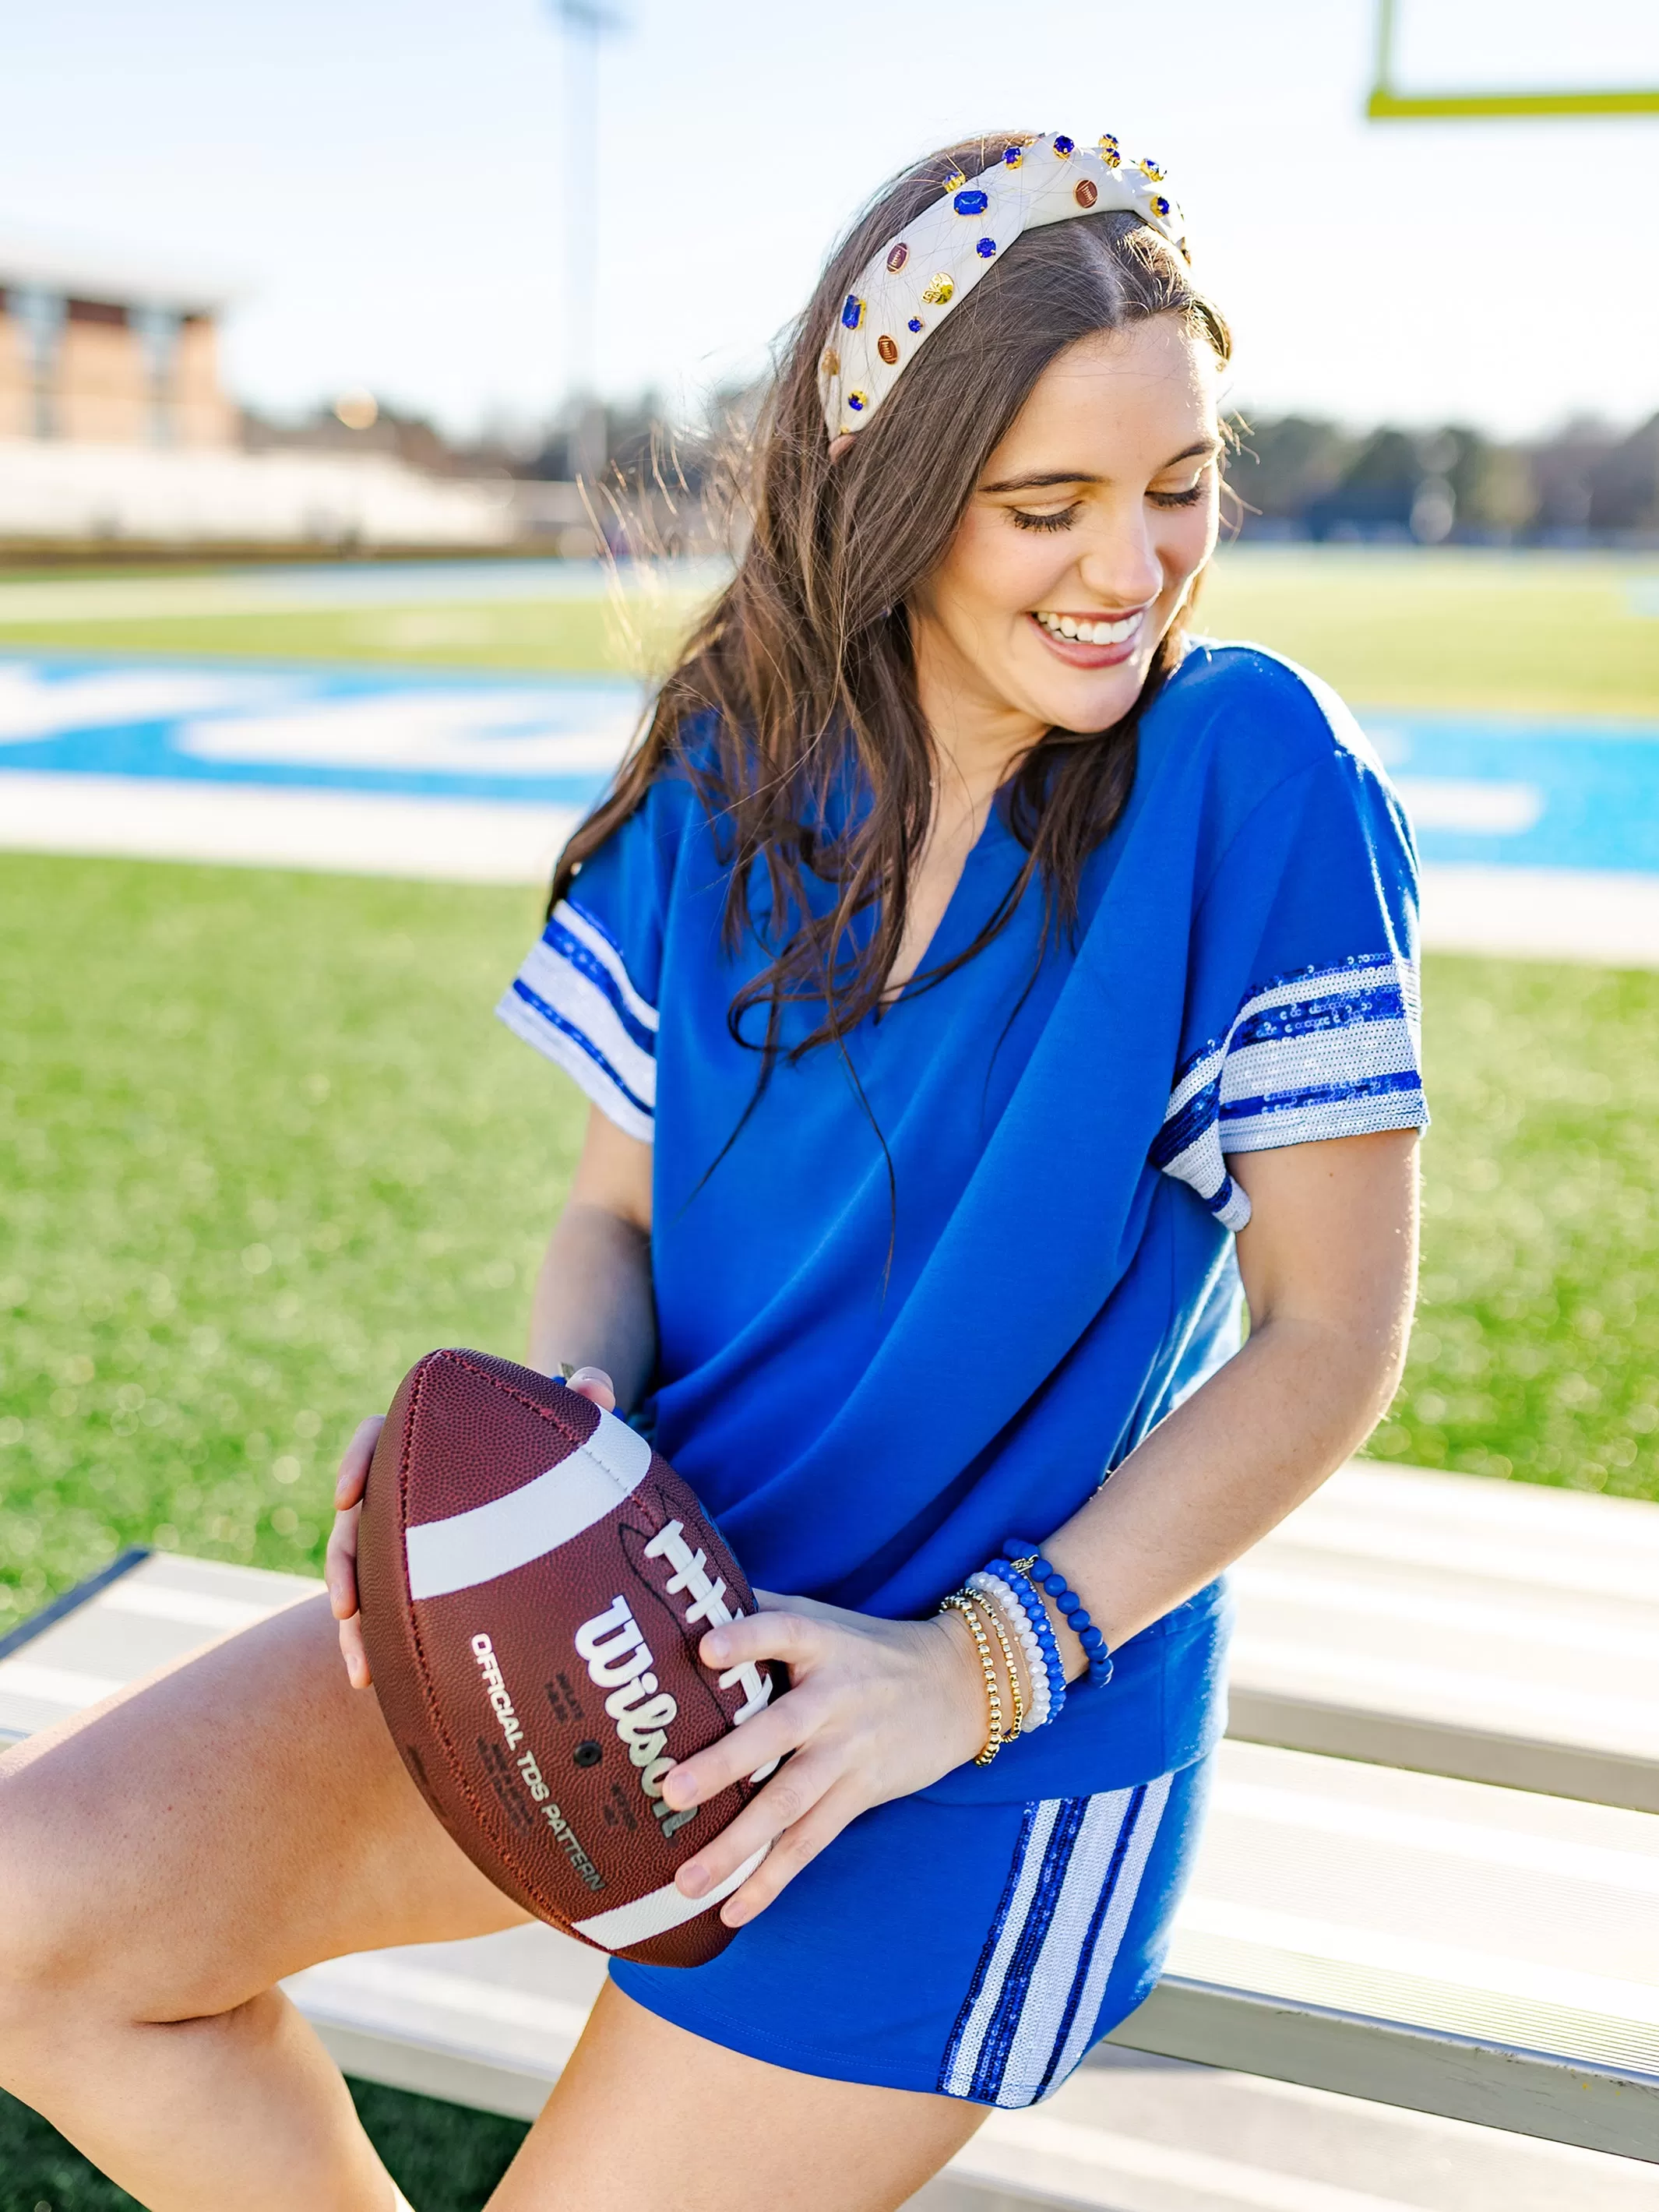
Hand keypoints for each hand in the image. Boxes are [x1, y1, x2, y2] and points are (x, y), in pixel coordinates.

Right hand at [323, 1365, 617, 1688]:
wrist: (541, 1487)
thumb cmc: (546, 1445)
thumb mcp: (565, 1423)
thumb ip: (584, 1398)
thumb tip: (598, 1389)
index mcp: (425, 1437)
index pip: (376, 1438)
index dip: (355, 1462)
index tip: (346, 1496)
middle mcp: (402, 1488)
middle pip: (355, 1521)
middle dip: (344, 1566)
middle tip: (346, 1605)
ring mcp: (398, 1536)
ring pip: (359, 1575)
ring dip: (351, 1623)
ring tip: (360, 1669)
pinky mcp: (408, 1576)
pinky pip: (380, 1609)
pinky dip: (371, 1645)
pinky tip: (372, 1681)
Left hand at [659, 1591, 990, 1928]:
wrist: (958, 1685)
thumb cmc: (866, 1648)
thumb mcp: (823, 1617)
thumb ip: (761, 1610)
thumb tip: (684, 1598)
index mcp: (820, 1644)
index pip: (782, 1631)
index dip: (746, 1638)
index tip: (706, 1648)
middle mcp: (834, 1698)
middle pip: (776, 1731)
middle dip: (725, 1765)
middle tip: (671, 1790)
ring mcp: (850, 1750)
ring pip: (790, 1802)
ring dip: (737, 1844)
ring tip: (687, 1880)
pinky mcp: (861, 1793)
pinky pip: (812, 1841)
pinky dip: (773, 1878)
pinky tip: (734, 1910)